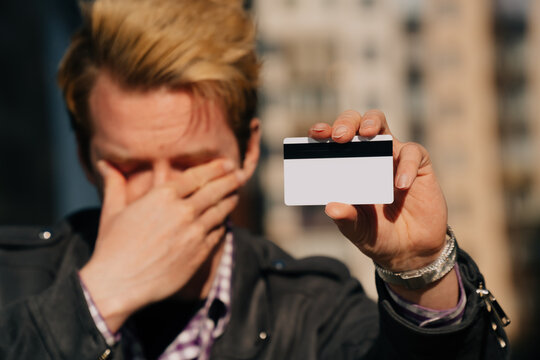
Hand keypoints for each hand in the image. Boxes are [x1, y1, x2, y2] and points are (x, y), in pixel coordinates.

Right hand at [79, 159, 241, 331]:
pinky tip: (224, 220)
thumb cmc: (112, 247)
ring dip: (231, 199)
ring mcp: (194, 233)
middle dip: (231, 179)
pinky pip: (218, 233)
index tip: (227, 163)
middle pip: (215, 190)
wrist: (119, 284)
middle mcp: (183, 212)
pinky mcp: (200, 253)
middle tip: (241, 174)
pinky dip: (223, 223)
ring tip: (236, 194)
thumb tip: (105, 164)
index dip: (216, 168)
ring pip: (221, 211)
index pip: (197, 176)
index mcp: (163, 197)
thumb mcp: (112, 211)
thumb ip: (114, 184)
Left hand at [310, 110, 454, 299]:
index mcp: (347, 166)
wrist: (411, 250)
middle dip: (346, 123)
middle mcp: (368, 155)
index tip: (315, 134)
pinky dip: (406, 165)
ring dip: (371, 123)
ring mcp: (392, 156)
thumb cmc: (378, 234)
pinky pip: (413, 153)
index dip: (323, 132)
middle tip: (339, 137)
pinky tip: (400, 185)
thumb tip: (331, 207)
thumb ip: (346, 219)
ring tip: (366, 135)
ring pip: (380, 123)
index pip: (332, 141)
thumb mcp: (358, 230)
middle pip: (355, 123)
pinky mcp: (419, 165)